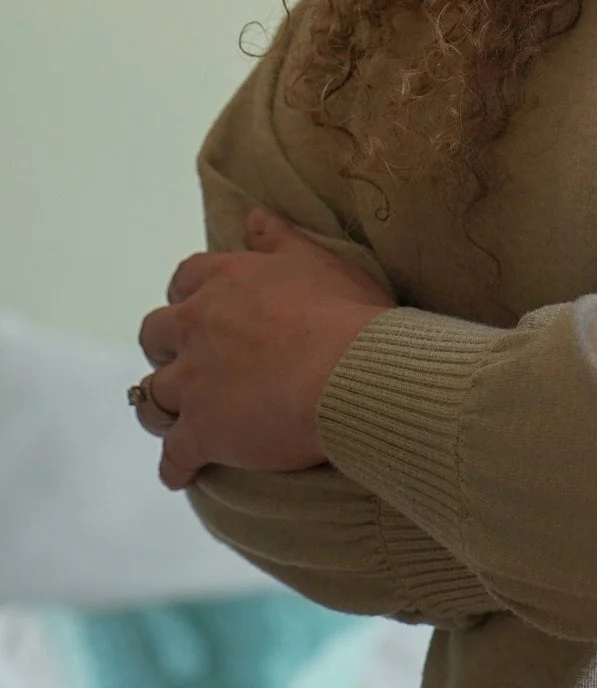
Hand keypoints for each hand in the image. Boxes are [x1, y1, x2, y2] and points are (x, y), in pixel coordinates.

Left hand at [134, 211, 395, 489]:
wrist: (351, 374)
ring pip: (152, 397)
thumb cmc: (346, 312)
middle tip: (190, 359)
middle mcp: (199, 327)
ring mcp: (194, 382)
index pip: (186, 277)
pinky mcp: (201, 433)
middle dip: (165, 347)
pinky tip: (183, 474)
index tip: (200, 304)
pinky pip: (172, 458)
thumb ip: (280, 239)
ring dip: (161, 406)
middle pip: (155, 334)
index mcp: (227, 281)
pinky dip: (175, 467)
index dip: (189, 292)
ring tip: (176, 417)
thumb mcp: (317, 260)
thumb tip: (253, 216)